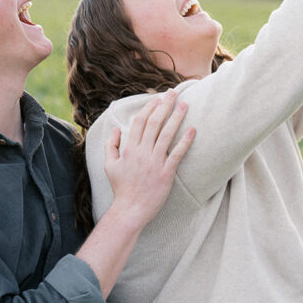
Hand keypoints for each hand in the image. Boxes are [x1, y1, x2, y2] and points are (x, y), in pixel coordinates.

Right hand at [103, 89, 193, 227]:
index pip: (140, 122)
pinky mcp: (166, 173)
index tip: (158, 98)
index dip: (150, 108)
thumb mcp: (109, 165)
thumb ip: (111, 145)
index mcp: (129, 149)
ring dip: (176, 117)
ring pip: (167, 134)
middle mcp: (142, 152)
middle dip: (164, 105)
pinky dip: (185, 141)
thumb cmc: (121, 188)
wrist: (130, 210)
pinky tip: (193, 129)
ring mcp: (154, 162)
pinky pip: (177, 153)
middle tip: (173, 93)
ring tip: (185, 104)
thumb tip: (117, 129)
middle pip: (155, 123)